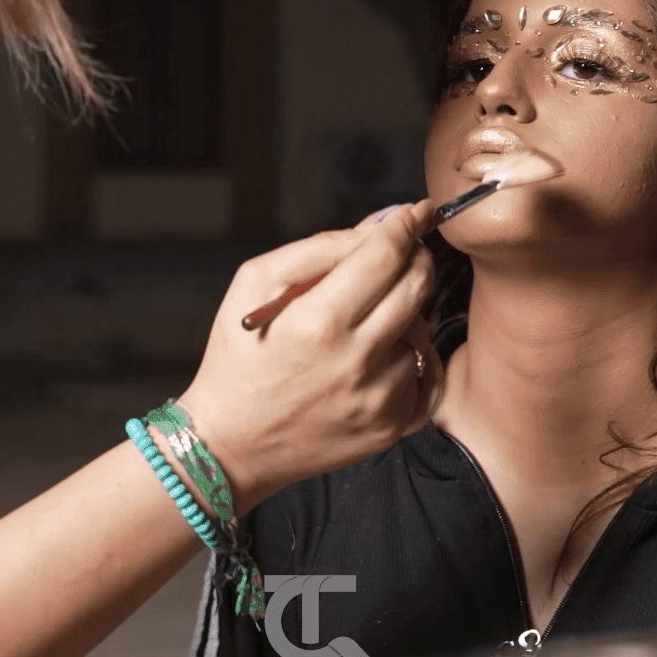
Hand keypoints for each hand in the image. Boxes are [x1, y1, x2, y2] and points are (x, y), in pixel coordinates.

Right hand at [174, 201, 440, 506]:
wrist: (231, 444)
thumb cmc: (239, 360)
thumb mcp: (253, 285)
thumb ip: (317, 248)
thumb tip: (375, 227)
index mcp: (318, 321)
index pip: (385, 254)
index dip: (406, 224)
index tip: (415, 212)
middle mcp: (355, 362)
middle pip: (417, 286)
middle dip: (416, 258)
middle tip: (404, 253)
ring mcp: (378, 399)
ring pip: (421, 330)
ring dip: (405, 314)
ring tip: (367, 320)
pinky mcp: (390, 428)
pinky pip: (424, 374)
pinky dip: (409, 358)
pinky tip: (377, 358)